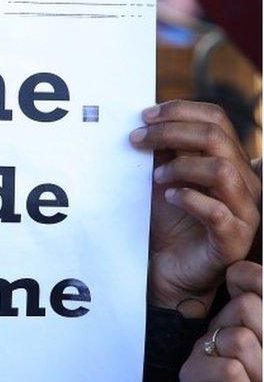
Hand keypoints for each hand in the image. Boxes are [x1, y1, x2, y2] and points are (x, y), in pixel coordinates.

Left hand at [130, 100, 260, 315]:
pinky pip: (218, 212)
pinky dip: (189, 198)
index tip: (144, 116)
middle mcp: (244, 182)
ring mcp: (244, 211)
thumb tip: (148, 119)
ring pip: (222, 169)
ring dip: (181, 166)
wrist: (168, 270)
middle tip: (136, 139)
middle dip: (171, 132)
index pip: (216, 119)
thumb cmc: (168, 222)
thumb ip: (163, 150)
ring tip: (155, 176)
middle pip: (216, 137)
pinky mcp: (234, 240)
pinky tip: (168, 197)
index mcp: (229, 161)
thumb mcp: (162, 178)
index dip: (181, 111)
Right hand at [180, 261, 261, 381]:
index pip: (243, 274)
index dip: (258, 281)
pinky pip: (227, 368)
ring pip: (237, 338)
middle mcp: (221, 329)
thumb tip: (258, 275)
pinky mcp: (190, 376)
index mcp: (247, 318)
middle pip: (245, 305)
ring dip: (261, 374)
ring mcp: (203, 351)